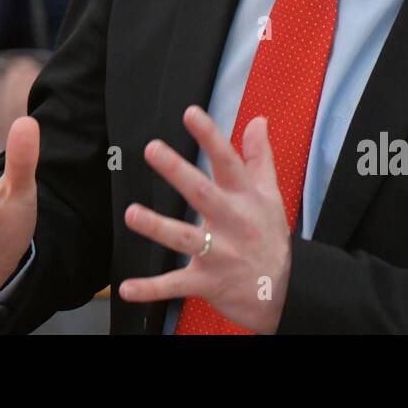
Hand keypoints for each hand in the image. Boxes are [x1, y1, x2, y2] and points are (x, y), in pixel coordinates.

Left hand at [118, 105, 291, 333]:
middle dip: (178, 171)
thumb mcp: (271, 196)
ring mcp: (218, 254)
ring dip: (157, 227)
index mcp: (244, 199)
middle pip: (202, 194)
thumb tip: (258, 120)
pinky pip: (175, 285)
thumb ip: (260, 157)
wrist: (281, 293)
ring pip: (184, 238)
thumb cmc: (270, 237)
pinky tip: (126, 288)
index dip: (210, 137)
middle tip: (152, 148)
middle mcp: (231, 223)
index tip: (190, 113)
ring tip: (130, 214)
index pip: (228, 162)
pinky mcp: (205, 282)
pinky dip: (151, 289)